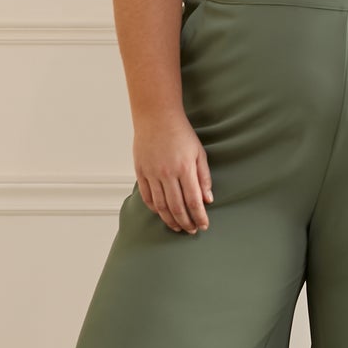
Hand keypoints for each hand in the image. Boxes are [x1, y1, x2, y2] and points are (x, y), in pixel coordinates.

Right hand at [134, 113, 213, 233]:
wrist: (156, 116)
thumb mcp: (199, 153)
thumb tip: (207, 200)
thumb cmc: (181, 133)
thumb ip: (204, 177)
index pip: (193, 201)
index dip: (199, 216)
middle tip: (191, 230)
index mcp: (184, 169)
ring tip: (178, 227)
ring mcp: (152, 174)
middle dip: (186, 222)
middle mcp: (167, 174)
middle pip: (177, 207)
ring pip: (161, 206)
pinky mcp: (141, 172)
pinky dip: (155, 209)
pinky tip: (162, 213)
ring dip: (170, 220)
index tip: (203, 225)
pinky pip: (147, 197)